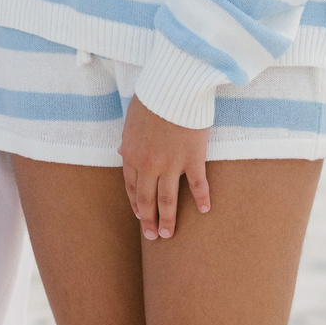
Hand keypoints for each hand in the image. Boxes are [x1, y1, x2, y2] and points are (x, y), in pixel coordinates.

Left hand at [119, 95, 211, 237]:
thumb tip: (121, 153)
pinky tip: (204, 210)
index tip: (140, 216)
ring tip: (169, 234)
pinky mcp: (193, 159)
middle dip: (149, 220)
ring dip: (168, 219)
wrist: (173, 88)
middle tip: (153, 236)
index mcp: (132, 154)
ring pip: (168, 199)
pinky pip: (197, 185)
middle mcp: (149, 164)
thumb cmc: (152, 98)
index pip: (131, 186)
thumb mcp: (131, 120)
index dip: (135, 203)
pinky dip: (201, 199)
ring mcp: (171, 164)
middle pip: (147, 198)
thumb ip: (128, 140)